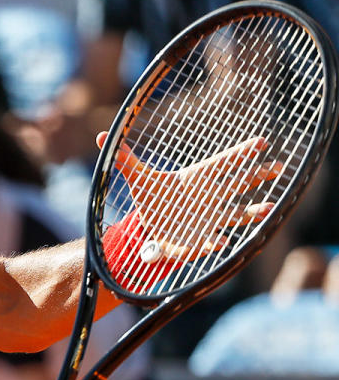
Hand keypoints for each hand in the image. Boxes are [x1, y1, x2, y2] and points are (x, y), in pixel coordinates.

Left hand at [97, 131, 280, 261]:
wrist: (151, 226)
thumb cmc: (153, 196)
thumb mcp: (137, 176)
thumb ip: (123, 157)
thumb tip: (101, 136)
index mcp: (198, 177)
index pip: (223, 162)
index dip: (241, 153)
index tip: (261, 142)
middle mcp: (210, 197)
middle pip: (240, 184)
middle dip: (258, 175)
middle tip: (277, 167)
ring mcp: (209, 218)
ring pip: (237, 214)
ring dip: (252, 212)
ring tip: (267, 208)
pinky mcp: (199, 239)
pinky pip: (211, 240)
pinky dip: (215, 242)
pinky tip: (222, 243)